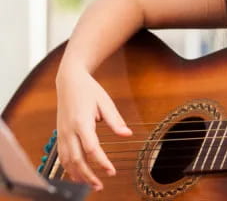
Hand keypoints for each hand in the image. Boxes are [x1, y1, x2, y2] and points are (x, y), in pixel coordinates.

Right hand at [56, 66, 131, 190]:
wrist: (69, 80)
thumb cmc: (89, 90)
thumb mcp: (106, 102)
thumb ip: (115, 120)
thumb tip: (127, 134)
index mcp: (81, 122)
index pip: (91, 148)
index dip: (101, 162)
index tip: (111, 172)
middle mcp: (69, 130)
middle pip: (76, 159)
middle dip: (88, 175)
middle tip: (101, 186)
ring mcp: (62, 133)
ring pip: (66, 161)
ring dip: (77, 175)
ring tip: (91, 185)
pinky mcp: (59, 134)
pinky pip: (62, 156)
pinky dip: (69, 168)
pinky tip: (78, 175)